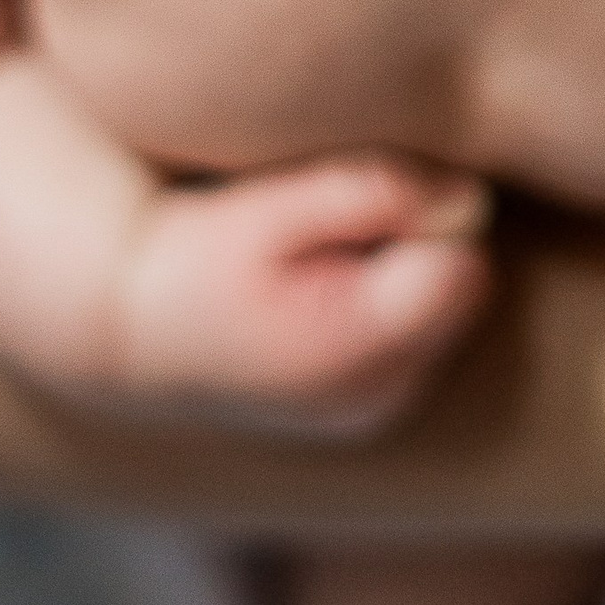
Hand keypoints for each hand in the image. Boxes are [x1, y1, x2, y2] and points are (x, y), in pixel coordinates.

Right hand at [116, 151, 495, 435]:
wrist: (132, 329)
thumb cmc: (193, 257)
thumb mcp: (268, 210)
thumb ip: (371, 196)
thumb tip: (472, 200)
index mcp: (355, 349)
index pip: (458, 264)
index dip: (422, 216)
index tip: (353, 204)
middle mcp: (377, 395)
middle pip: (459, 290)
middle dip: (418, 246)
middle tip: (327, 228)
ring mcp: (376, 408)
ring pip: (444, 312)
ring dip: (405, 274)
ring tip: (316, 259)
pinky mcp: (370, 407)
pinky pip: (418, 336)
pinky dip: (388, 305)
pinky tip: (323, 289)